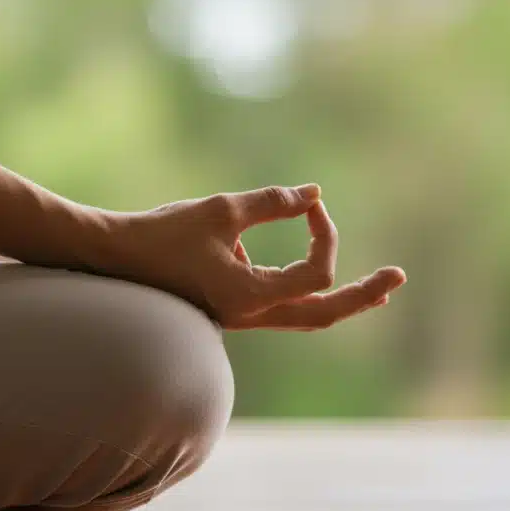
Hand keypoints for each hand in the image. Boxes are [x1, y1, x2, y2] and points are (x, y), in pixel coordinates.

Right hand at [98, 184, 405, 330]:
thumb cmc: (160, 233)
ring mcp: (239, 316)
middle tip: (398, 278)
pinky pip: (280, 305)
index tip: (312, 202)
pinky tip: (304, 269)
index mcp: (250, 296)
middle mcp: (249, 314)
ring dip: (339, 298)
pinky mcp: (229, 307)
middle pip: (323, 314)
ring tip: (375, 289)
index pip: (315, 271)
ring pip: (303, 316)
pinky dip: (303, 288)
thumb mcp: (220, 210)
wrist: (111, 258)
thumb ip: (271, 202)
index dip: (325, 232)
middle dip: (362, 295)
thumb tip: (314, 194)